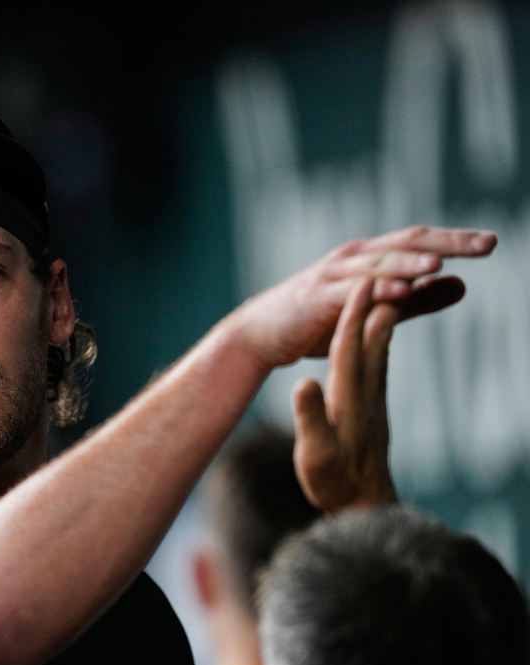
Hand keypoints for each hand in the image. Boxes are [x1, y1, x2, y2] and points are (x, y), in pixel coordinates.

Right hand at [230, 225, 494, 368]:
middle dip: (446, 242)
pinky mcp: (317, 298)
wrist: (260, 336)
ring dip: (410, 263)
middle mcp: (354, 259)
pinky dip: (377, 290)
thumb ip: (416, 299)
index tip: (491, 243)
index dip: (454, 241)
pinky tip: (401, 292)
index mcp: (369, 260)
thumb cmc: (313, 323)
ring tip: (440, 263)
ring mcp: (334, 276)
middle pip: (406, 243)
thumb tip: (461, 284)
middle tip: (486, 244)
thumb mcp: (373, 310)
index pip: (418, 242)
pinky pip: (351, 292)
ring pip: (379, 264)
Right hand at [291, 278, 399, 513]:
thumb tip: (303, 384)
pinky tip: (383, 330)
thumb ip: (310, 417)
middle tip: (385, 265)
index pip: (351, 346)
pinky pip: (379, 360)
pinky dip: (381, 336)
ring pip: (381, 347)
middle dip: (378, 300)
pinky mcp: (374, 406)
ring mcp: (373, 398)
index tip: (362, 282)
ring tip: (389, 286)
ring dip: (384, 313)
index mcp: (349, 398)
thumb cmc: (333, 482)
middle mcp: (366, 392)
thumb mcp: (314, 453)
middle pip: (374, 338)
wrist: (364, 506)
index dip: (355, 313)